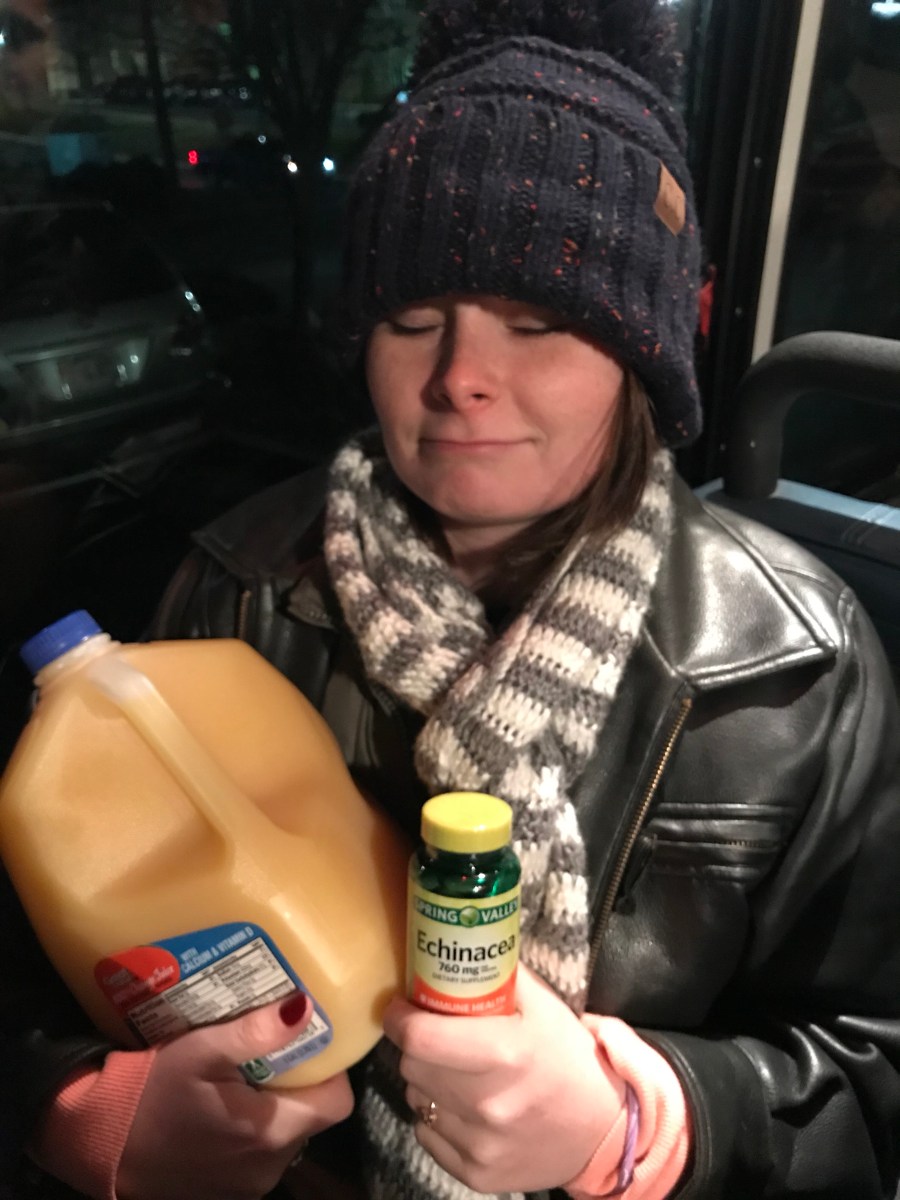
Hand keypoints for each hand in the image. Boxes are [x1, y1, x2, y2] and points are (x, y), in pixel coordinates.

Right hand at [117, 994, 353, 1199]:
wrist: (103, 1145)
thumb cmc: (152, 1092)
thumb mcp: (203, 1050)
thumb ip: (256, 1032)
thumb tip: (304, 1006)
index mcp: (271, 1131)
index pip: (337, 1102)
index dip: (330, 1070)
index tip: (309, 1043)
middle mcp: (270, 1166)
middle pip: (311, 1116)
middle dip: (298, 1082)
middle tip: (271, 1049)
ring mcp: (250, 1186)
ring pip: (287, 1136)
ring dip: (275, 1105)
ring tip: (245, 1072)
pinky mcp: (230, 1193)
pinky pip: (260, 1155)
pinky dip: (253, 1129)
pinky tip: (225, 1103)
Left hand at [382, 965, 624, 1193]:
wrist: (602, 1132)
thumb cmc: (569, 1058)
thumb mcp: (544, 1006)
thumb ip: (502, 973)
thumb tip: (463, 941)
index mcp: (505, 1052)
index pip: (420, 1037)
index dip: (399, 1018)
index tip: (401, 1006)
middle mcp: (488, 1102)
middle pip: (413, 1065)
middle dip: (416, 1045)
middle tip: (433, 1034)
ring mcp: (480, 1143)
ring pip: (417, 1098)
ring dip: (426, 1080)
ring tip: (454, 1070)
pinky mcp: (475, 1173)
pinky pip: (427, 1133)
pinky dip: (436, 1117)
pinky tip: (465, 1106)